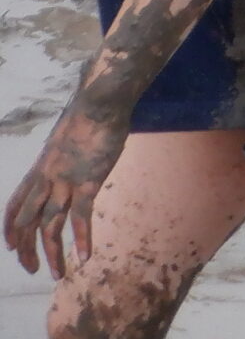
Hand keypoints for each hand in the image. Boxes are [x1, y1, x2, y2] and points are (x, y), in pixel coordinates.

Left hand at [6, 102, 127, 278]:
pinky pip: (82, 216)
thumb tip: (68, 164)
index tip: (10, 247)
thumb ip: (63, 159)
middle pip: (28, 221)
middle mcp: (46, 179)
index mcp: (39, 169)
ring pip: (51, 225)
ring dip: (53, 253)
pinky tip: (85, 256)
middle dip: (26, 249)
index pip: (14, 205)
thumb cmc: (88, 116)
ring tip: (57, 274)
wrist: (100, 102)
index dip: (10, 228)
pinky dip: (82, 238)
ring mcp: (66, 181)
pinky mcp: (89, 181)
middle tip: (32, 269)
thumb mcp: (64, 141)